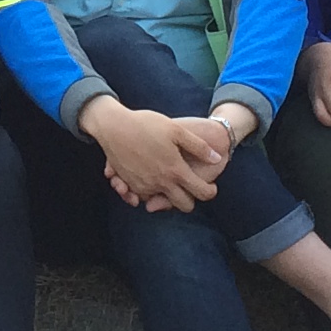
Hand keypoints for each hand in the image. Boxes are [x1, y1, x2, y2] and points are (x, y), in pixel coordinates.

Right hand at [82, 98, 227, 212]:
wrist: (113, 126)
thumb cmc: (146, 124)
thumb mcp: (177, 130)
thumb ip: (199, 146)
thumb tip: (217, 158)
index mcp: (175, 170)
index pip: (201, 193)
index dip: (210, 192)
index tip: (210, 187)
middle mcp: (161, 183)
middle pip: (183, 206)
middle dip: (190, 200)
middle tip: (190, 187)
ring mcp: (144, 186)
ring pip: (164, 203)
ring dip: (169, 197)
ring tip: (170, 181)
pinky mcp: (131, 185)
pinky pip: (146, 198)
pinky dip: (150, 193)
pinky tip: (152, 179)